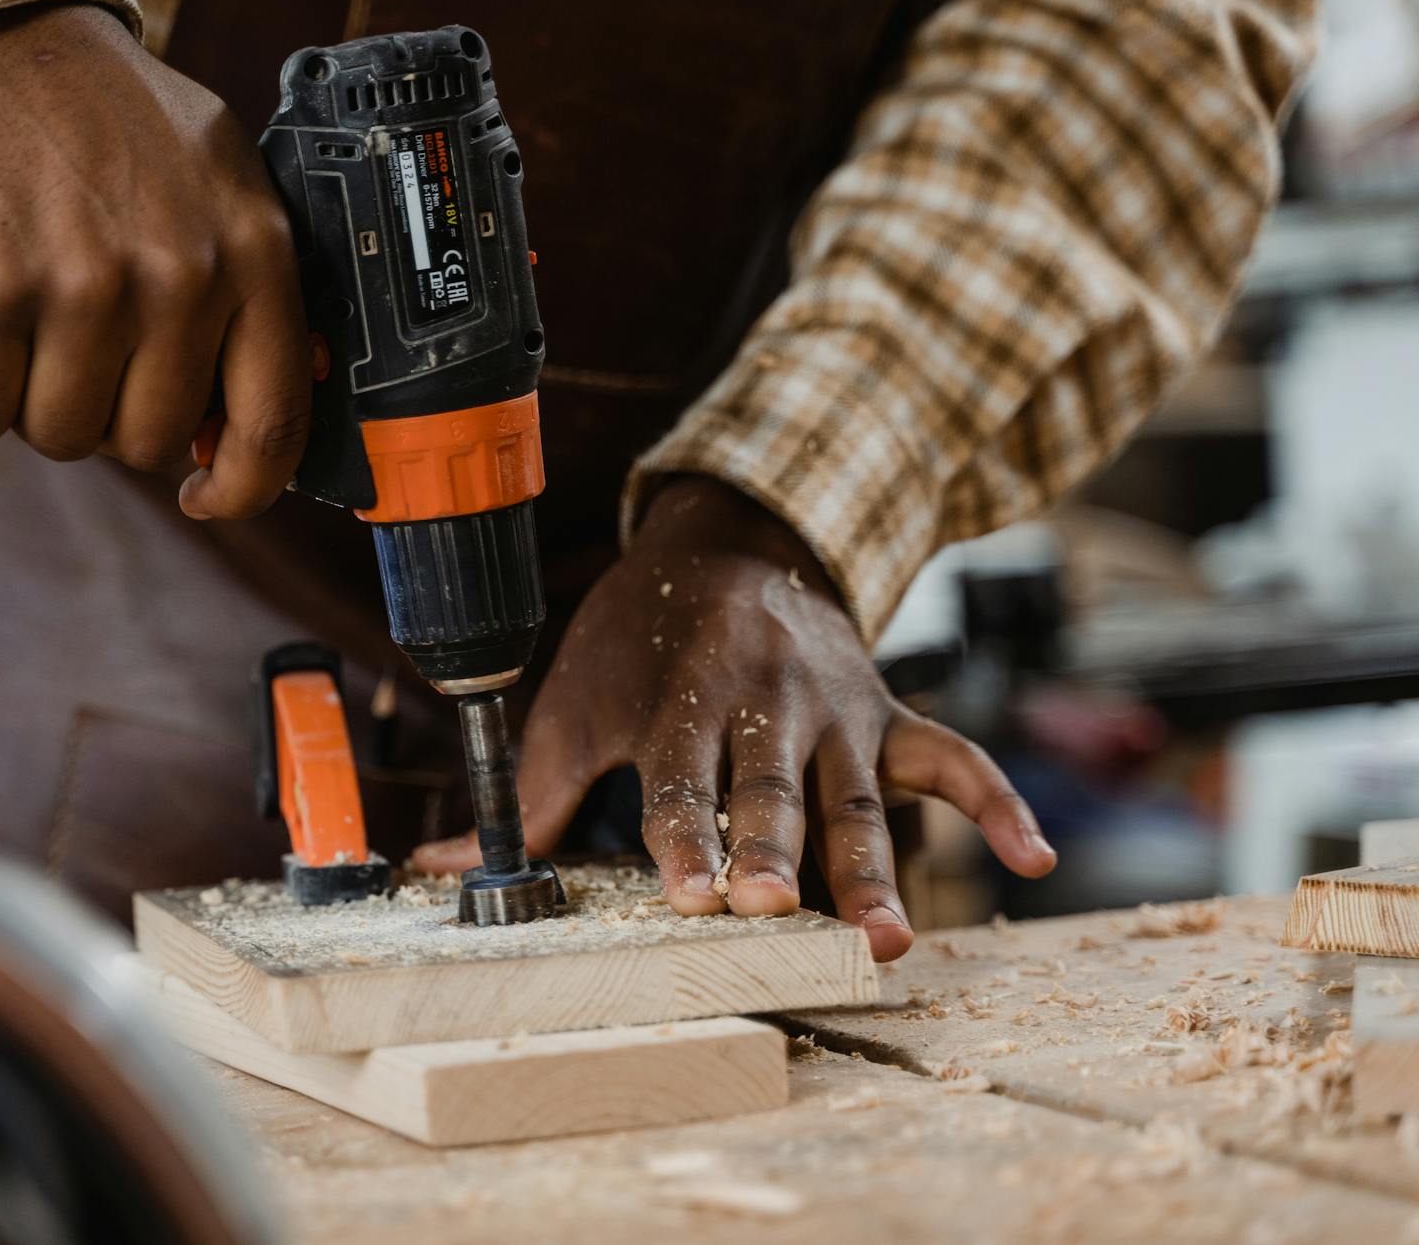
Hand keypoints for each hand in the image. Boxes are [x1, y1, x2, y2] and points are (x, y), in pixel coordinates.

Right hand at [0, 4, 308, 517]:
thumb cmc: (107, 119)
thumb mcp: (222, 181)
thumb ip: (257, 284)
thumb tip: (292, 385)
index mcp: (252, 252)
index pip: (273, 420)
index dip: (241, 486)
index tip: (207, 496)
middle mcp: (180, 274)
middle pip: (149, 441)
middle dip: (109, 417)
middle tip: (85, 355)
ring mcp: (85, 285)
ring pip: (62, 435)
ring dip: (35, 403)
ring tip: (31, 329)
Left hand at [413, 477, 1055, 959]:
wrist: (732, 538)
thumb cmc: (638, 638)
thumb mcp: (574, 699)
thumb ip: (526, 794)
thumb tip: (438, 869)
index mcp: (680, 696)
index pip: (678, 775)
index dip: (682, 834)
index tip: (689, 892)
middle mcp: (763, 702)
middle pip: (769, 786)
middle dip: (773, 846)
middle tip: (774, 906)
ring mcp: (836, 710)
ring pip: (858, 793)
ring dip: (875, 864)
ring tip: (888, 938)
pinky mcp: (889, 713)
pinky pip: (954, 757)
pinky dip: (998, 801)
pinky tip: (1036, 859)